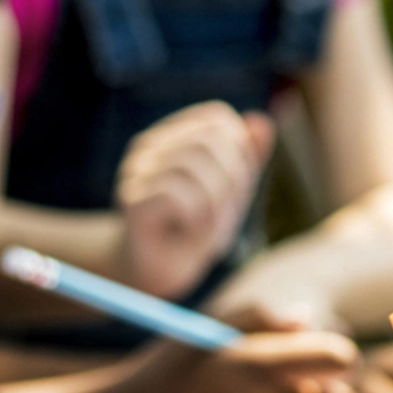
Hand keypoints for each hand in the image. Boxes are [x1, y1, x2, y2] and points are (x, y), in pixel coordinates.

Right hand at [116, 102, 274, 300]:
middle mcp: (150, 146)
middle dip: (233, 178)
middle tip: (226, 213)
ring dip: (216, 202)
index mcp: (172, 137)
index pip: (216, 119)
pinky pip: (176, 193)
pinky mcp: (131, 200)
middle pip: (209, 137)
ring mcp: (136, 171)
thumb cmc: (192, 233)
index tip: (235, 188)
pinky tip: (191, 231)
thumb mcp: (231, 196)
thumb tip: (261, 121)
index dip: (240, 152)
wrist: (156, 273)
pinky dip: (197, 216)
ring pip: (193, 163)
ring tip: (209, 226)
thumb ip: (246, 160)